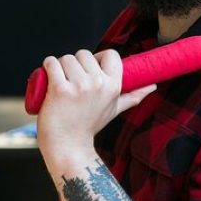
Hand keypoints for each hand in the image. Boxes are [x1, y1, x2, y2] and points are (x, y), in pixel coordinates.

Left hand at [36, 49, 155, 155]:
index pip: (110, 54)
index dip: (98, 57)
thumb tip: (153, 86)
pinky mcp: (59, 89)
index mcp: (113, 85)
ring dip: (60, 66)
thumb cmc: (90, 126)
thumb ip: (134, 96)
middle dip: (75, 63)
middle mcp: (98, 83)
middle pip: (84, 54)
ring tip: (60, 83)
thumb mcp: (115, 109)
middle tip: (71, 80)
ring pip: (66, 58)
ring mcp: (79, 86)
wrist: (68, 146)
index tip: (89, 68)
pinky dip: (47, 66)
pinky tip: (48, 77)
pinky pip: (52, 63)